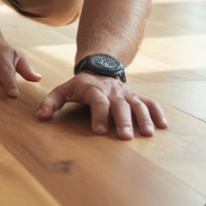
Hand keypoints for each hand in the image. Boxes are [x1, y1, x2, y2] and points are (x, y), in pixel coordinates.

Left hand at [36, 73, 167, 139]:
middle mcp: (113, 91)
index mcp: (94, 89)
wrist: (100, 68)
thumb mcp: (63, 89)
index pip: (97, 102)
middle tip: (125, 137)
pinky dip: (158, 113)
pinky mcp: (137, 96)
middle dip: (123, 120)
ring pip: (138, 104)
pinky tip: (164, 126)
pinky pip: (150, 103)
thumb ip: (51, 102)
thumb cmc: (80, 85)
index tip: (97, 131)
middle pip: (120, 105)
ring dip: (143, 119)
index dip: (98, 115)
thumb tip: (41, 117)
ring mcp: (127, 93)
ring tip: (148, 134)